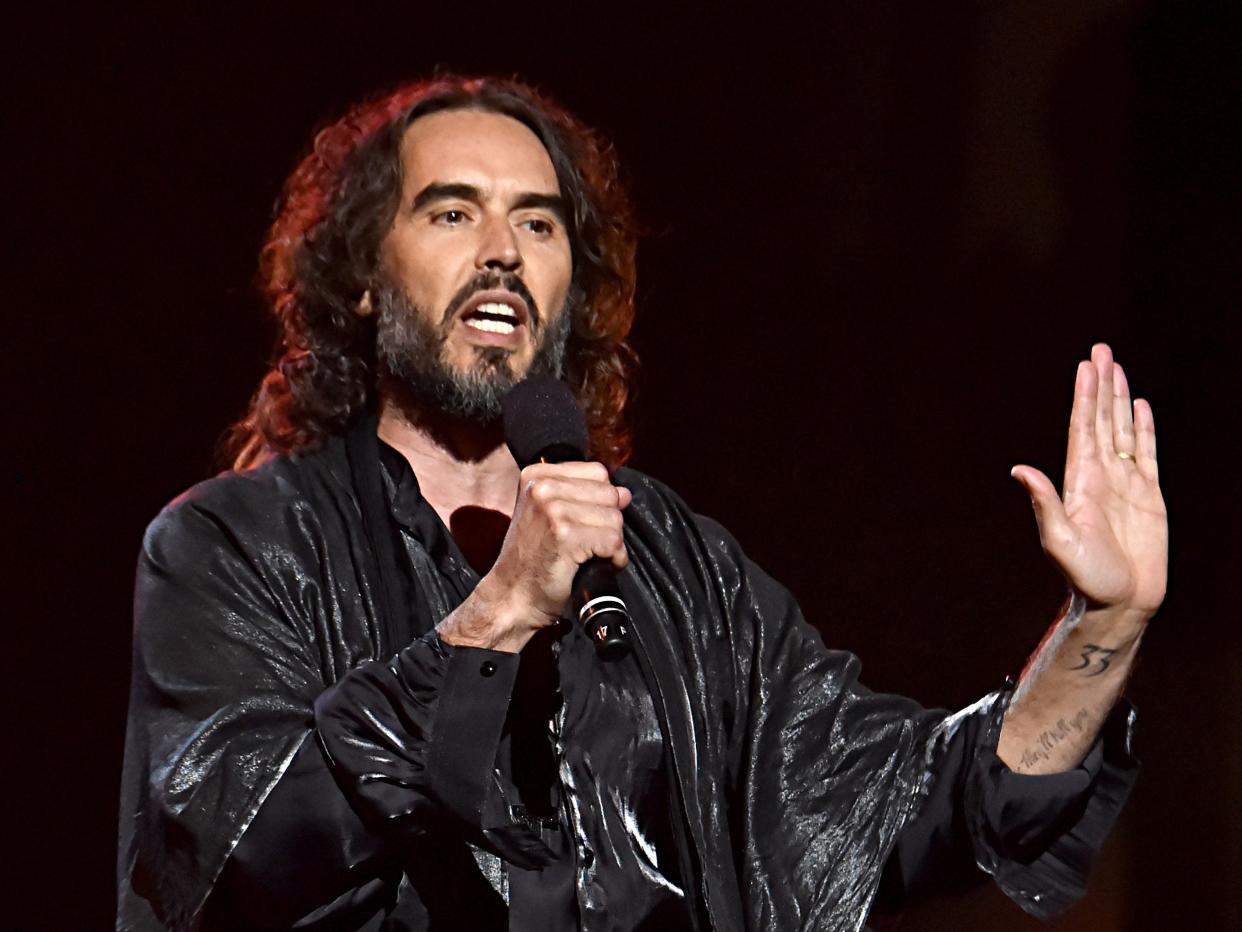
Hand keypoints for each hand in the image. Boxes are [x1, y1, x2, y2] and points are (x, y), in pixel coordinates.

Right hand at [439, 461, 630, 651]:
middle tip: (587, 543)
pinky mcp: (565, 535)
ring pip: (614, 518)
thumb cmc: (532, 560)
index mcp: (537, 476)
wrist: (512, 596)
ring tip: (589, 555)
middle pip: (609, 494)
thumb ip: (585, 498)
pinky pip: (612, 541)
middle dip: (607, 522)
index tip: (585, 522)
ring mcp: (553, 510)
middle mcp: (543, 488)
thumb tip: (624, 493)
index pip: (597, 473)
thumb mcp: (550, 516)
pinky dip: (613, 558)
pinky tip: (595, 565)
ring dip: (611, 543)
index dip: (601, 500)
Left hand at [1010, 343, 1166, 619]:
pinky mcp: (1148, 498)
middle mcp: (1100, 476)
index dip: (1084, 397)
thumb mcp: (1060, 540)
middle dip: (1101, 385)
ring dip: (1119, 398)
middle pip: (1101, 420)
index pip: (1082, 429)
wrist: (1119, 602)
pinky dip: (1142, 429)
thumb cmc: (1086, 577)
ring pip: (1122, 430)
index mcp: (1079, 482)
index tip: (1086, 367)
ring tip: (1117, 367)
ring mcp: (1125, 485)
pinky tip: (1138, 407)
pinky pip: (1145, 454)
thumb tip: (1019, 470)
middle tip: (1101, 350)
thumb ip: (1044, 503)